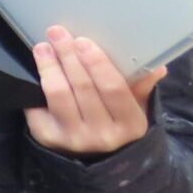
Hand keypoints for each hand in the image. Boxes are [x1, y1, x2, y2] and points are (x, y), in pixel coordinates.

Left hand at [25, 26, 162, 157]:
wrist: (95, 159)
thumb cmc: (117, 124)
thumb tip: (157, 66)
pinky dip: (37, 85)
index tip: (82, 41)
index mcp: (131, 125)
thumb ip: (142, 86)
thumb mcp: (136, 108)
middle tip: (57, 33)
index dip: (96, 63)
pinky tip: (36, 68)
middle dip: (68, 56)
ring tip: (43, 47)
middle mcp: (102, 135)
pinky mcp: (48, 138)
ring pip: (58, 95)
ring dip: (49, 67)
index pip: (113, 88)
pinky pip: (39, 106)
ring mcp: (74, 139)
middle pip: (82, 87)